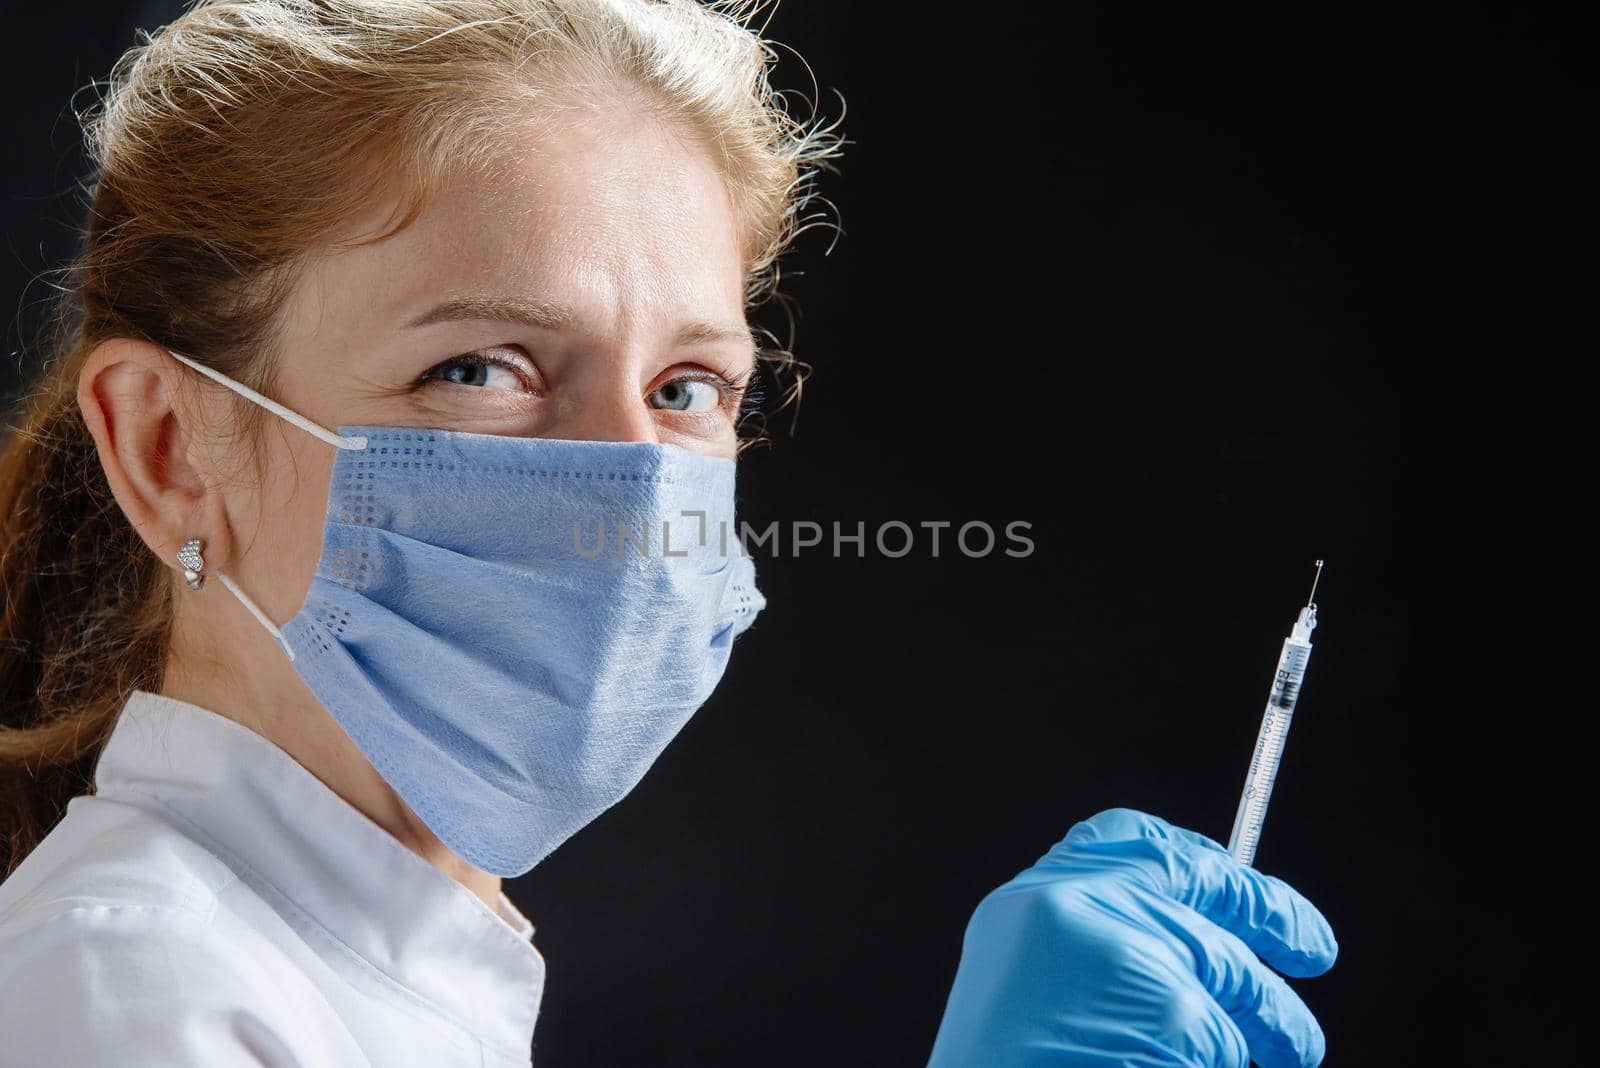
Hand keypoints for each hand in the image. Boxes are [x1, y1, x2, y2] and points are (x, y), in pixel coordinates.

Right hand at [927, 808, 1337, 1066]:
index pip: (1126, 838)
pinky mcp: (1171, 1016)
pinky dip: (1226, 1065)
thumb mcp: (1035, 993)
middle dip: (1270, 911)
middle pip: (1200, 880)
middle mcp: (1073, 910)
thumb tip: (1195, 934)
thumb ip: (1098, 948)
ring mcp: (1123, 956)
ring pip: (1232, 972)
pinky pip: (1229, 1039)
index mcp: (1030, 905)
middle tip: (1313, 945)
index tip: (1231, 868)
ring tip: (1295, 1048)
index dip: (1191, 852)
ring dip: (1276, 1018)